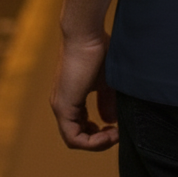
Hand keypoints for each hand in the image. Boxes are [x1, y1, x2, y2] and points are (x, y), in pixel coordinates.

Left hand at [50, 33, 118, 150]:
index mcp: (71, 97)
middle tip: (116, 133)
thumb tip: (110, 120)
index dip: (99, 132)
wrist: (86, 34)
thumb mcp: (106, 81)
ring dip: (96, 142)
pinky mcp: (62, 107)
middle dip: (99, 139)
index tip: (117, 127)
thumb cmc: (98, 50)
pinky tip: (109, 132)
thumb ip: (106, 101)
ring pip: (74, 139)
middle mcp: (62, 104)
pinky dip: (92, 141)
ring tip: (115, 134)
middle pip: (78, 135)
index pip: (81, 125)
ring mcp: (60, 106)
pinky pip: (73, 137)